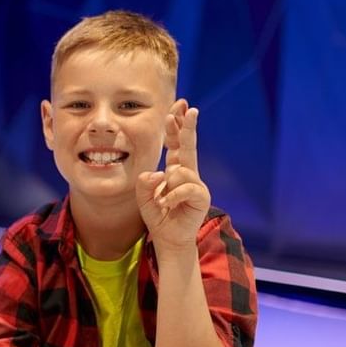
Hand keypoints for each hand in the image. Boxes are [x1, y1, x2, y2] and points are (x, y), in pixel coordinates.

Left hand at [138, 100, 210, 253]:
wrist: (169, 238)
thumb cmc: (158, 215)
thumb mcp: (143, 198)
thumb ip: (144, 184)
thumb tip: (157, 173)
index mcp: (175, 169)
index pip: (176, 144)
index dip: (175, 128)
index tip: (175, 110)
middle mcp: (188, 173)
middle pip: (188, 145)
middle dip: (188, 126)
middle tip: (190, 109)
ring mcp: (196, 184)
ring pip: (179, 171)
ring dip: (166, 187)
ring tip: (164, 201)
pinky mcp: (202, 196)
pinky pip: (184, 188)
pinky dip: (171, 197)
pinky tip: (166, 205)